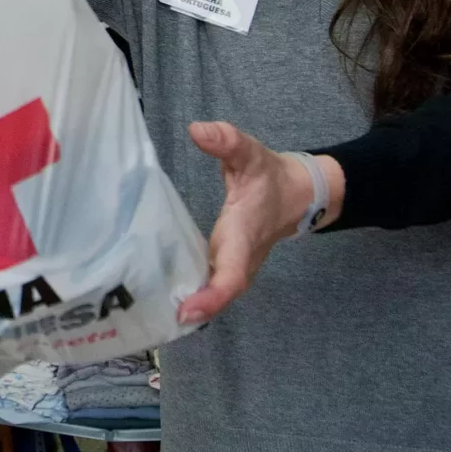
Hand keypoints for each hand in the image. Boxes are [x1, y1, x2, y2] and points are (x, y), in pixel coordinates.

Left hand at [175, 122, 344, 325]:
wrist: (298, 193)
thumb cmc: (269, 175)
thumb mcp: (249, 153)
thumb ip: (227, 141)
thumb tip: (197, 129)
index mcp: (244, 236)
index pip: (233, 275)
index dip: (213, 296)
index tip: (188, 311)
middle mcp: (240, 257)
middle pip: (221, 294)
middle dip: (197, 310)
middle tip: (163, 321)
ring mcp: (235, 263)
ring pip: (216, 293)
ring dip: (192, 306)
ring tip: (153, 316)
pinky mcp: (227, 262)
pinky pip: (211, 285)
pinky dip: (192, 294)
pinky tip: (162, 298)